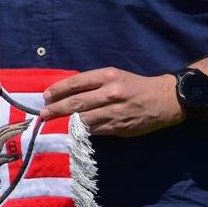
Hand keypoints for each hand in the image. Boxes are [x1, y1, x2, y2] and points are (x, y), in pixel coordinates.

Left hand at [40, 68, 181, 135]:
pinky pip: (95, 130)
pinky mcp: (120, 127)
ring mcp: (115, 112)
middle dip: (56, 108)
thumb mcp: (114, 75)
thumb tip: (67, 92)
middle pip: (76, 102)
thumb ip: (93, 83)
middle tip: (43, 113)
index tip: (46, 96)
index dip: (58, 90)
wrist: (164, 100)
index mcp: (107, 76)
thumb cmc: (134, 85)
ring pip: (84, 119)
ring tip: (53, 123)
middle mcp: (110, 93)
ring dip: (66, 122)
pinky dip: (82, 130)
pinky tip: (72, 131)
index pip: (76, 83)